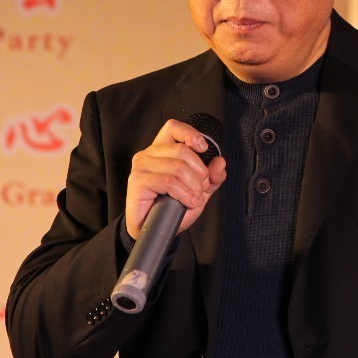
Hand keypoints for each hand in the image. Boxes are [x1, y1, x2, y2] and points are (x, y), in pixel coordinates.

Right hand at [124, 118, 227, 239]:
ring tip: (194, 197)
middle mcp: (148, 154)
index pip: (173, 128)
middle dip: (199, 171)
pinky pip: (169, 182)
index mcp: (161, 150)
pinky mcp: (138, 182)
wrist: (153, 230)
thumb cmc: (171, 208)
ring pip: (177, 167)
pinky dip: (184, 193)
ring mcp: (141, 167)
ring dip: (193, 186)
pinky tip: (187, 201)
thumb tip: (220, 162)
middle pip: (181, 150)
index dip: (190, 134)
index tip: (203, 148)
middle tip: (201, 188)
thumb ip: (211, 176)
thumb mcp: (198, 190)